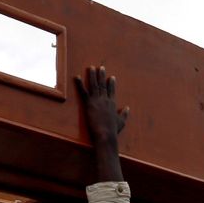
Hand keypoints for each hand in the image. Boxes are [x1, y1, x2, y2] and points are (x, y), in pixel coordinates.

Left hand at [75, 65, 127, 181]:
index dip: (111, 84)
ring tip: (91, 68)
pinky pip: (83, 91)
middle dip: (101, 75)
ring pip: (94, 85)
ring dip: (92, 75)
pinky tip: (76, 76)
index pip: (112, 91)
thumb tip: (127, 108)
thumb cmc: (113, 131)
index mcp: (112, 104)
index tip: (111, 77)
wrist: (106, 135)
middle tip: (100, 67)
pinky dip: (79, 83)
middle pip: (103, 85)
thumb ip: (124, 114)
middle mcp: (105, 100)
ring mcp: (97, 101)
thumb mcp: (121, 122)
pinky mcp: (89, 104)